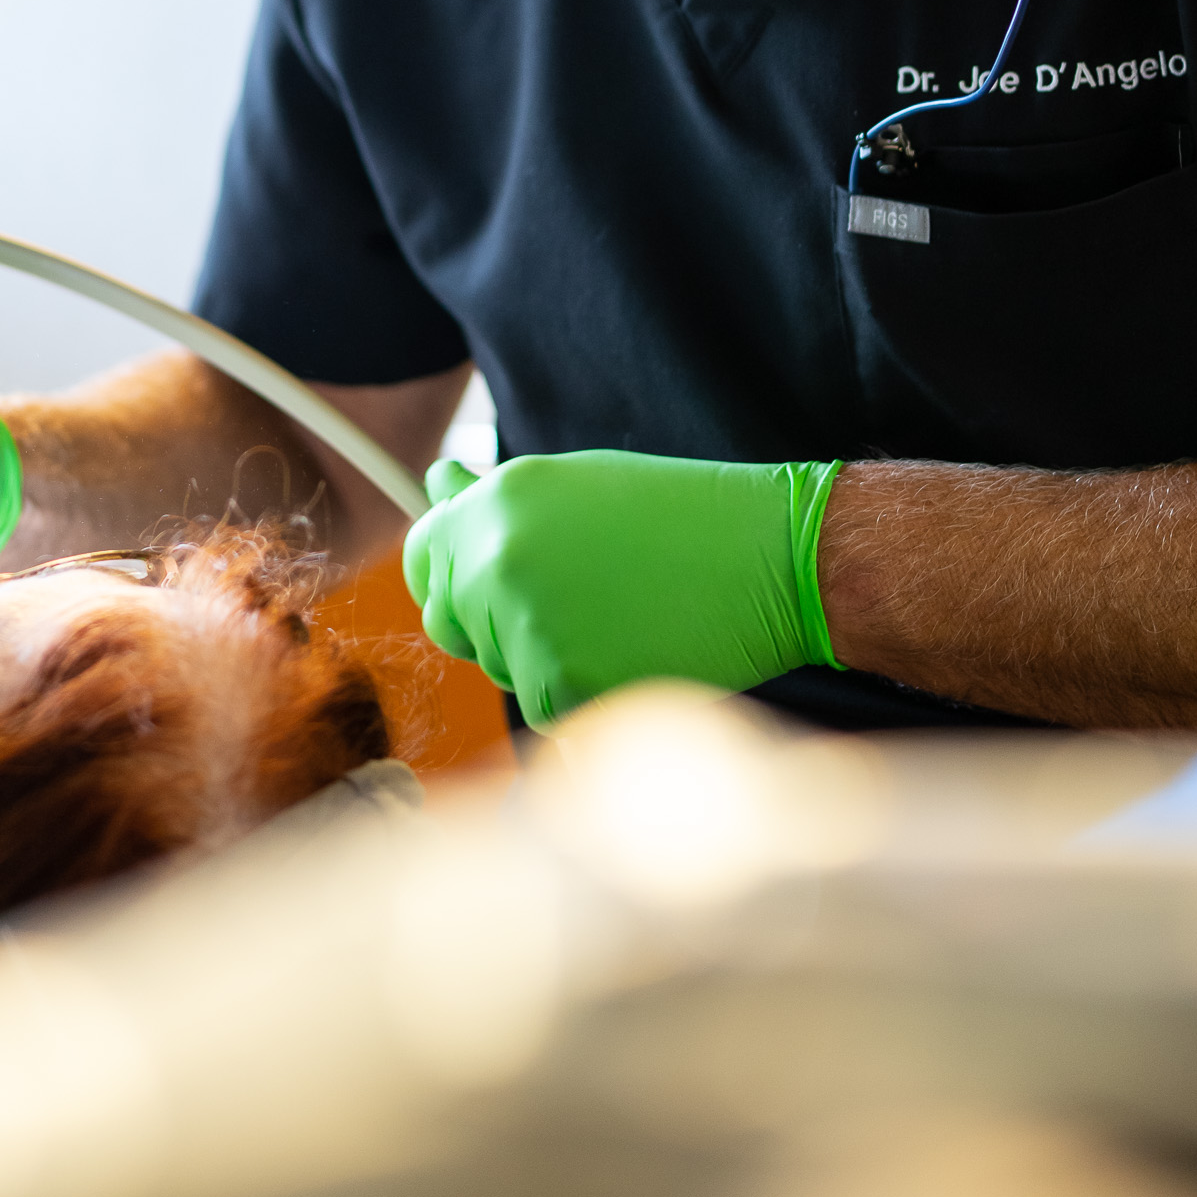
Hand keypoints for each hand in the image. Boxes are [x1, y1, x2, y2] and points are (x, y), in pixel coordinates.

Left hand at [401, 447, 843, 723]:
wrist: (772, 558)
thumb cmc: (683, 519)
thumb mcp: (577, 486)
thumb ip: (496, 501)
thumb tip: (437, 486)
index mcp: (496, 502)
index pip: (424, 558)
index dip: (450, 579)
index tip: (481, 590)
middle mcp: (496, 558)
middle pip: (452, 623)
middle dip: (495, 626)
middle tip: (579, 605)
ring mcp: (523, 622)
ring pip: (501, 670)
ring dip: (545, 662)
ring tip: (619, 619)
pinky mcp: (560, 682)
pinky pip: (545, 711)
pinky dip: (582, 698)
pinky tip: (633, 655)